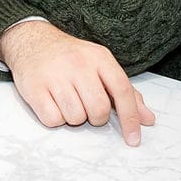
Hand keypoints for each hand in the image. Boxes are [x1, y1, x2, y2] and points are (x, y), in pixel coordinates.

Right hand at [0, 20, 156, 146]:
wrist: (32, 41)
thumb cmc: (72, 58)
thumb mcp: (101, 66)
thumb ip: (126, 93)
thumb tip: (148, 120)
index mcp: (99, 58)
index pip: (122, 90)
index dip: (130, 117)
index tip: (133, 139)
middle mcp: (78, 65)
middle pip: (98, 110)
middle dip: (95, 117)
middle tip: (86, 105)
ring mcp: (55, 76)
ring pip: (75, 118)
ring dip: (74, 117)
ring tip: (67, 99)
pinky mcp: (34, 88)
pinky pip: (53, 120)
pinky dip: (55, 118)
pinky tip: (52, 102)